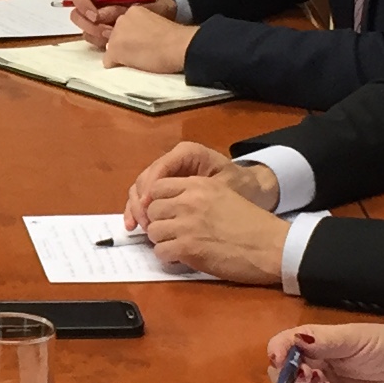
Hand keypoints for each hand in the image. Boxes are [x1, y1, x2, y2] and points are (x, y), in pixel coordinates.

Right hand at [67, 0, 166, 44]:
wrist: (166, 19)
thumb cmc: (155, 6)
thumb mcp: (139, 2)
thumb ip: (117, 8)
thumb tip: (99, 18)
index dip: (82, 3)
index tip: (96, 17)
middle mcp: (98, 6)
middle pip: (76, 15)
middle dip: (90, 26)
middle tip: (108, 32)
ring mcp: (100, 22)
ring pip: (85, 31)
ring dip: (98, 37)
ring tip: (117, 39)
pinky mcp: (105, 37)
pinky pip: (95, 43)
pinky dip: (104, 45)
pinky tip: (120, 46)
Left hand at [100, 4, 196, 76]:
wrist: (178, 46)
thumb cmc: (174, 38)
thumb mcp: (155, 24)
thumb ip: (142, 27)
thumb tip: (137, 39)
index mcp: (133, 10)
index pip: (124, 26)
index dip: (131, 37)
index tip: (142, 42)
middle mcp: (121, 19)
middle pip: (114, 36)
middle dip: (123, 45)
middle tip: (141, 52)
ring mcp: (116, 34)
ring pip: (111, 48)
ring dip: (121, 55)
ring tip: (139, 59)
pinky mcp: (115, 50)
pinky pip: (108, 61)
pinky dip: (117, 66)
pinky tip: (132, 65)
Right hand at [124, 141, 246, 227]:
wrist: (249, 189)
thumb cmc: (240, 186)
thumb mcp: (225, 187)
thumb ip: (200, 194)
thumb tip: (173, 206)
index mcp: (187, 153)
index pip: (160, 168)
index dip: (150, 189)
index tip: (148, 208)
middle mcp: (172, 160)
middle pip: (146, 179)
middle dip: (141, 202)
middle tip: (145, 224)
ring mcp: (166, 174)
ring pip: (140, 188)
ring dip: (136, 209)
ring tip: (140, 229)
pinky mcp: (164, 188)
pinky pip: (144, 198)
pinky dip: (138, 212)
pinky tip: (134, 227)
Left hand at [141, 172, 291, 284]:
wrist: (271, 246)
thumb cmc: (252, 224)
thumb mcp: (223, 196)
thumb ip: (196, 196)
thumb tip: (169, 207)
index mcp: (199, 185)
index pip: (158, 187)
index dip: (159, 202)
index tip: (167, 214)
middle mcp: (189, 201)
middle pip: (152, 210)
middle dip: (159, 223)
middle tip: (174, 234)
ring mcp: (186, 224)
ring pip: (153, 231)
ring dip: (164, 241)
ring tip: (180, 246)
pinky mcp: (187, 247)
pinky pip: (161, 252)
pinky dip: (169, 257)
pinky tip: (183, 258)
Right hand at [263, 323, 383, 382]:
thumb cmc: (382, 346)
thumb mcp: (351, 336)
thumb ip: (321, 339)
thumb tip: (292, 340)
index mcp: (312, 345)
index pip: (282, 347)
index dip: (277, 351)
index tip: (279, 356)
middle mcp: (310, 367)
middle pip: (280, 375)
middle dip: (285, 374)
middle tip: (302, 371)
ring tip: (316, 379)